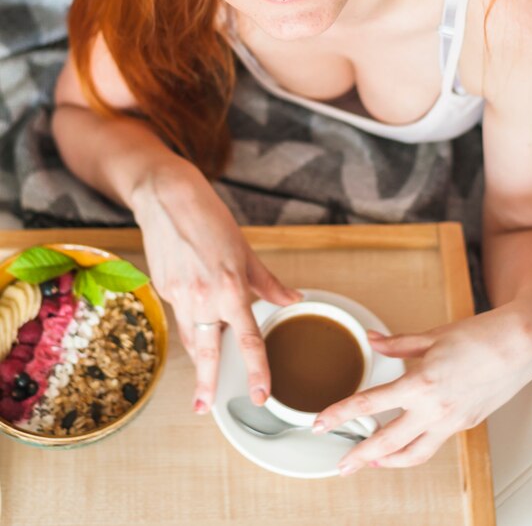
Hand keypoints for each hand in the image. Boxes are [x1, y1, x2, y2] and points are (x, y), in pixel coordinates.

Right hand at [131, 160, 300, 413]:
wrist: (167, 198)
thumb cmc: (211, 220)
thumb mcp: (246, 251)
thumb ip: (268, 283)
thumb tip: (293, 299)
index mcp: (230, 288)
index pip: (248, 339)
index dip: (257, 370)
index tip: (261, 395)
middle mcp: (202, 297)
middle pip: (205, 350)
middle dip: (206, 383)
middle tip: (203, 409)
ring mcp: (179, 294)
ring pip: (190, 334)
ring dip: (198, 355)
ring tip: (203, 378)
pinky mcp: (163, 288)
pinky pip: (181, 313)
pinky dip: (191, 319)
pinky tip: (196, 311)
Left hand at [313, 306, 531, 474]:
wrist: (519, 346)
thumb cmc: (477, 336)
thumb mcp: (431, 336)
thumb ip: (396, 344)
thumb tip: (370, 339)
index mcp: (420, 383)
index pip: (370, 404)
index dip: (341, 414)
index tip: (320, 423)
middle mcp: (434, 409)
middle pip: (389, 443)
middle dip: (360, 456)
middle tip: (340, 466)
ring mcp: (452, 422)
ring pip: (414, 454)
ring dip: (389, 462)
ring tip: (370, 463)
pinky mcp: (465, 425)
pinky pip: (434, 444)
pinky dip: (415, 450)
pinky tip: (404, 444)